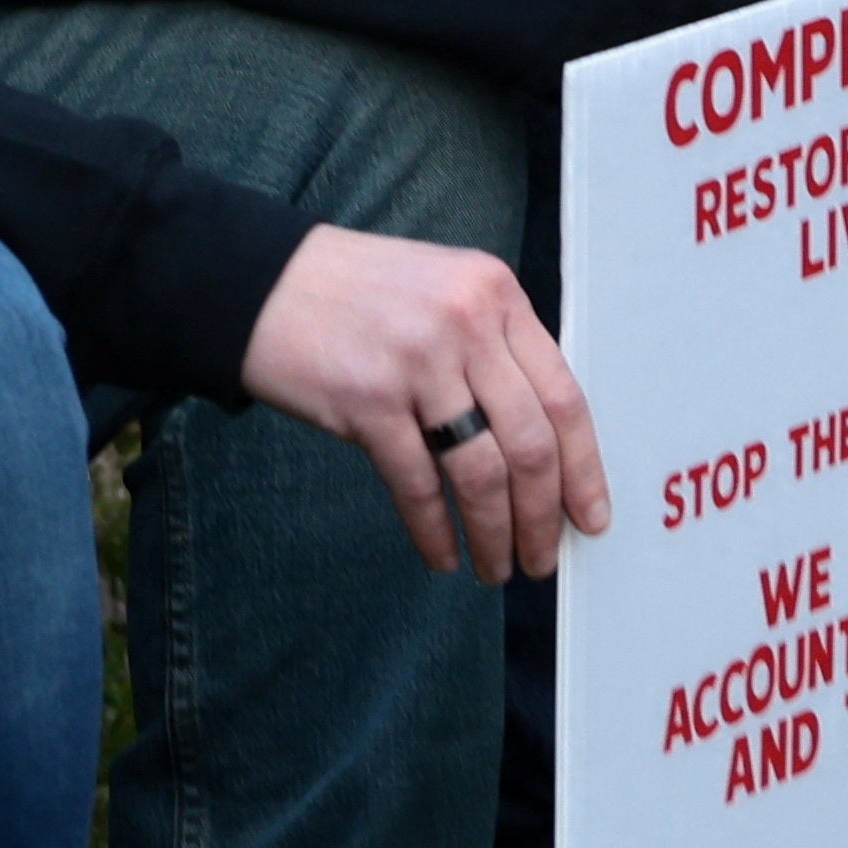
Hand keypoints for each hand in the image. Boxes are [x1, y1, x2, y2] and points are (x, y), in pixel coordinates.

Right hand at [242, 223, 603, 577]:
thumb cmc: (354, 294)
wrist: (258, 281)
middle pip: (530, 444)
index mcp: (494, 292)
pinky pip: (418, 485)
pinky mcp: (367, 398)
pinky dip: (435, 531)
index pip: (564, 396)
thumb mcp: (443, 292)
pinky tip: (442, 555)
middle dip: (541, 517)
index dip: (583, 470)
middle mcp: (464, 322)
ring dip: (494, 534)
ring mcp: (416, 360)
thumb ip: (494, 348)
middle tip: (541, 558)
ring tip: (494, 566)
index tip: (588, 517)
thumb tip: (545, 452)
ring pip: (482, 473)